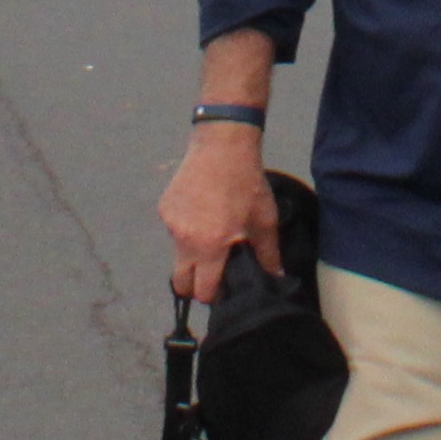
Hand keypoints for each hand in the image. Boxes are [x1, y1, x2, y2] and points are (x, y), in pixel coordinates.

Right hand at [158, 132, 282, 303]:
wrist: (222, 144)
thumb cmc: (247, 183)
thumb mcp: (265, 220)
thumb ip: (268, 254)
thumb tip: (276, 277)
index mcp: (209, 246)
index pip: (202, 290)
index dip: (214, 294)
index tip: (224, 287)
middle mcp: (184, 239)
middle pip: (180, 281)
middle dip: (195, 284)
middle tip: (213, 271)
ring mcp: (171, 223)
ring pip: (179, 253)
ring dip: (193, 252)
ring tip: (213, 230)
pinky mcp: (164, 207)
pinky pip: (175, 230)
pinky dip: (187, 229)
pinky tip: (203, 210)